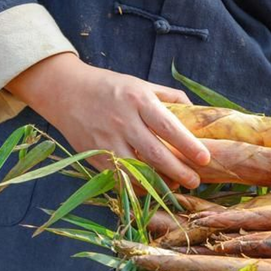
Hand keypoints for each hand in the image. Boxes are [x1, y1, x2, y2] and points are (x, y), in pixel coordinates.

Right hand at [6, 53, 209, 188]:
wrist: (65, 91)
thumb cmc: (110, 87)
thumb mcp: (141, 84)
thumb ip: (169, 97)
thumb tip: (196, 111)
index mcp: (138, 100)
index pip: (168, 127)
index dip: (188, 145)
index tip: (205, 158)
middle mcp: (123, 121)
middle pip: (156, 153)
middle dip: (179, 171)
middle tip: (195, 181)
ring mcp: (107, 141)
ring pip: (138, 170)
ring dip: (160, 182)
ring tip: (175, 186)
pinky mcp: (95, 156)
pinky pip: (121, 177)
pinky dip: (138, 186)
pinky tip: (151, 187)